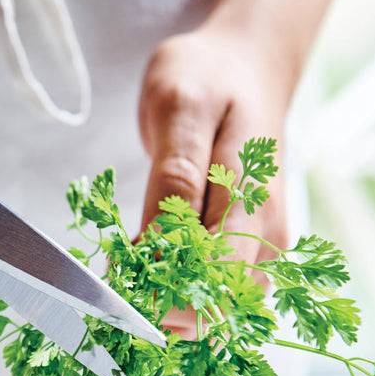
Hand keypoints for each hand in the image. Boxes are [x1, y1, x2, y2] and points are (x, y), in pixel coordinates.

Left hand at [138, 23, 290, 335]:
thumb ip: (175, 179)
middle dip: (154, 306)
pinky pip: (211, 287)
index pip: (213, 285)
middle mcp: (264, 236)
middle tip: (110, 276)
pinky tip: (144, 258)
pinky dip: (171, 285)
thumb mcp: (181, 111)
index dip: (159, 304)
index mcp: (252, 204)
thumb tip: (158, 245)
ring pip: (211, 307)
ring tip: (125, 261)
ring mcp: (258, 245)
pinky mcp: (246, 246)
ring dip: (161, 298)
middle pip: (213, 309)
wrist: (243, 66)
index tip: (112, 291)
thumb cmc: (210, 79)